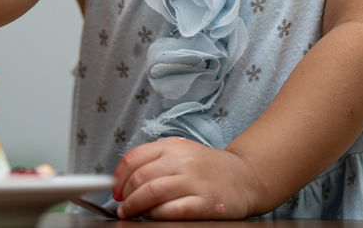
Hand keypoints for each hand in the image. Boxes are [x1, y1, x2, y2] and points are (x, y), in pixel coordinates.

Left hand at [112, 137, 264, 219]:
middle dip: (125, 196)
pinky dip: (157, 215)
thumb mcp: (182, 153)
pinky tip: (154, 217)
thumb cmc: (210, 168)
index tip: (116, 190)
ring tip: (131, 214)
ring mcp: (193, 181)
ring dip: (135, 207)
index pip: (134, 158)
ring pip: (151, 193)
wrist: (246, 177)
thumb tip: (126, 181)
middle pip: (140, 178)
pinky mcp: (203, 202)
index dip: (119, 177)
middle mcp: (182, 160)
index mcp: (173, 146)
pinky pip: (171, 210)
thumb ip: (157, 162)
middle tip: (123, 207)